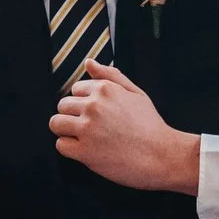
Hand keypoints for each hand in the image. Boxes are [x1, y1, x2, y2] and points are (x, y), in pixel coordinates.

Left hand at [51, 60, 201, 193]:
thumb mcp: (136, 94)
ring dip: (67, 131)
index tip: (97, 115)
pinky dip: (70, 149)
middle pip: (63, 106)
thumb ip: (111, 76)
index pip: (75, 90)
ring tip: (85, 138)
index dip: (84, 103)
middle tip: (91, 128)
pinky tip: (86, 150)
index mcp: (105, 90)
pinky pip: (61, 145)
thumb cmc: (151, 126)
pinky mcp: (85, 151)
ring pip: (56, 123)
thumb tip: (89, 63)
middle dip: (73, 116)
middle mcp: (94, 106)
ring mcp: (88, 129)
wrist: (163, 156)